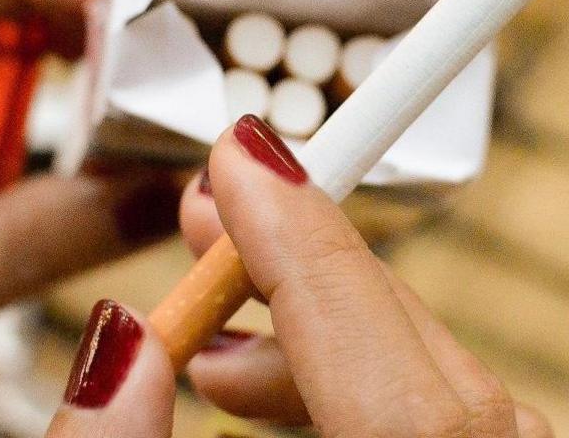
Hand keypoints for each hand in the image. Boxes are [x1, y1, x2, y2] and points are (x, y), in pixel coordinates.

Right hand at [44, 115, 551, 436]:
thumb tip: (119, 340)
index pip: (404, 385)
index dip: (315, 259)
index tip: (243, 157)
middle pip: (429, 367)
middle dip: (306, 276)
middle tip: (206, 217)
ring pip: (444, 388)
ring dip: (329, 337)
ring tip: (219, 343)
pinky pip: (450, 420)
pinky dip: (370, 385)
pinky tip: (289, 390)